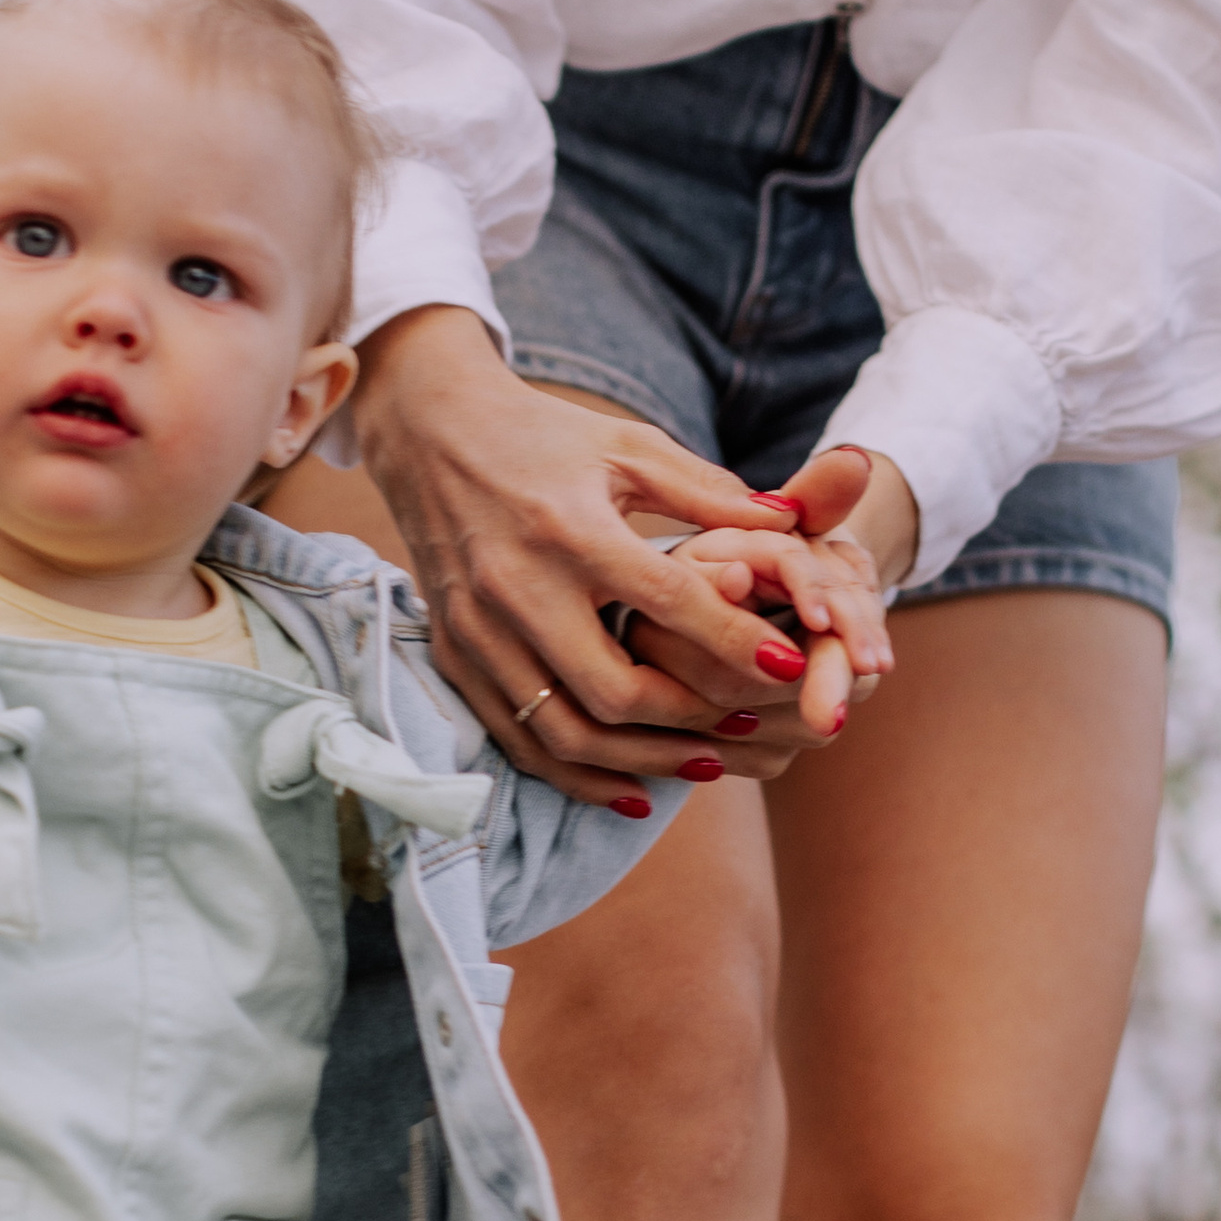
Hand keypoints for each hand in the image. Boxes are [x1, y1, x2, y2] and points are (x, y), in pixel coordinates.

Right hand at [355, 307, 896, 798]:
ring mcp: (478, 630)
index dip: (734, 639)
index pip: (666, 600)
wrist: (428, 433)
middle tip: (752, 720)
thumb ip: (707, 492)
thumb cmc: (542, 436)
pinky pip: (518, 739)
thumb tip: (790, 523)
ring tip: (708, 763)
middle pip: (613, 690)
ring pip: (563, 732)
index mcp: (569, 528)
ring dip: (642, 760)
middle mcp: (517, 587)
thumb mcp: (626, 446)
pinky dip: (577, 775)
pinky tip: (632, 787)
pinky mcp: (455, 655)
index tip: (793, 663)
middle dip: (692, 717)